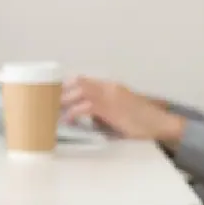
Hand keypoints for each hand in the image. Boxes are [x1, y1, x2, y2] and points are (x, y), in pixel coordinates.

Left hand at [61, 76, 183, 141]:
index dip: (64, 86)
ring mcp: (109, 96)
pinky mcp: (111, 108)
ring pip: (79, 91)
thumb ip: (100, 112)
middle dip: (59, 92)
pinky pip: (86, 107)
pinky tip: (66, 120)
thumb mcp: (117, 112)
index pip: (81, 81)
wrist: (161, 123)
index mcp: (109, 86)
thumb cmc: (142, 121)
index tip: (50, 93)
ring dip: (63, 100)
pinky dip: (73, 112)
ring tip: (49, 110)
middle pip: (76, 83)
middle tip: (43, 102)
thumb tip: (82, 118)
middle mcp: (108, 87)